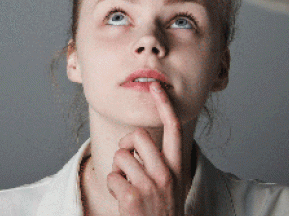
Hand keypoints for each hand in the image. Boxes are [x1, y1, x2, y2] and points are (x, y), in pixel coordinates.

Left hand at [107, 82, 184, 215]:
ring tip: (128, 188)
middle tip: (127, 162)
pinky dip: (112, 187)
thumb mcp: (170, 185)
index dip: (164, 105)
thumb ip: (160, 163)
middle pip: (137, 136)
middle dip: (125, 145)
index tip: (156, 87)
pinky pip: (111, 177)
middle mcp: (166, 174)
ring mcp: (150, 186)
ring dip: (118, 171)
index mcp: (177, 168)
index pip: (173, 128)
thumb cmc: (160, 212)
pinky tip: (124, 201)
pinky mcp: (132, 197)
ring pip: (120, 156)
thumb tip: (136, 141)